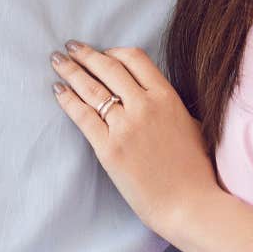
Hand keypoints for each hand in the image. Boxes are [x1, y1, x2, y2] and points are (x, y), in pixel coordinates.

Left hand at [50, 40, 220, 238]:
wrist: (189, 204)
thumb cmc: (195, 170)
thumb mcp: (191, 125)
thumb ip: (170, 106)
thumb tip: (156, 98)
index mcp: (167, 97)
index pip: (134, 59)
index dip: (114, 52)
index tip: (102, 53)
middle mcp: (144, 105)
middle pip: (108, 68)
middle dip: (85, 55)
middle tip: (70, 47)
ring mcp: (125, 126)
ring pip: (91, 89)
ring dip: (71, 71)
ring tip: (57, 62)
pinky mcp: (108, 148)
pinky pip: (82, 116)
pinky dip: (67, 100)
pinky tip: (58, 91)